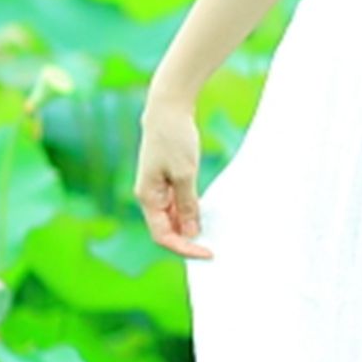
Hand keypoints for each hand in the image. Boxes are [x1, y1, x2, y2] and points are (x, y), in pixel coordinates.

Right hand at [134, 100, 215, 260]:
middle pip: (167, 230)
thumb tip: (190, 233)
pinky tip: (206, 214)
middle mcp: (149, 197)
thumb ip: (187, 205)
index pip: (163, 236)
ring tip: (213, 232)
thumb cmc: (174, 138)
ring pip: (173, 218)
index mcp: (148, 197)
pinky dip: (191, 212)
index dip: (184, 248)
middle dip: (188, 240)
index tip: (208, 252)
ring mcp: (157, 189)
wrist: (168, 109)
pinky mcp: (166, 180)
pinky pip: (177, 204)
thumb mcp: (185, 174)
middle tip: (214, 246)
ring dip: (190, 226)